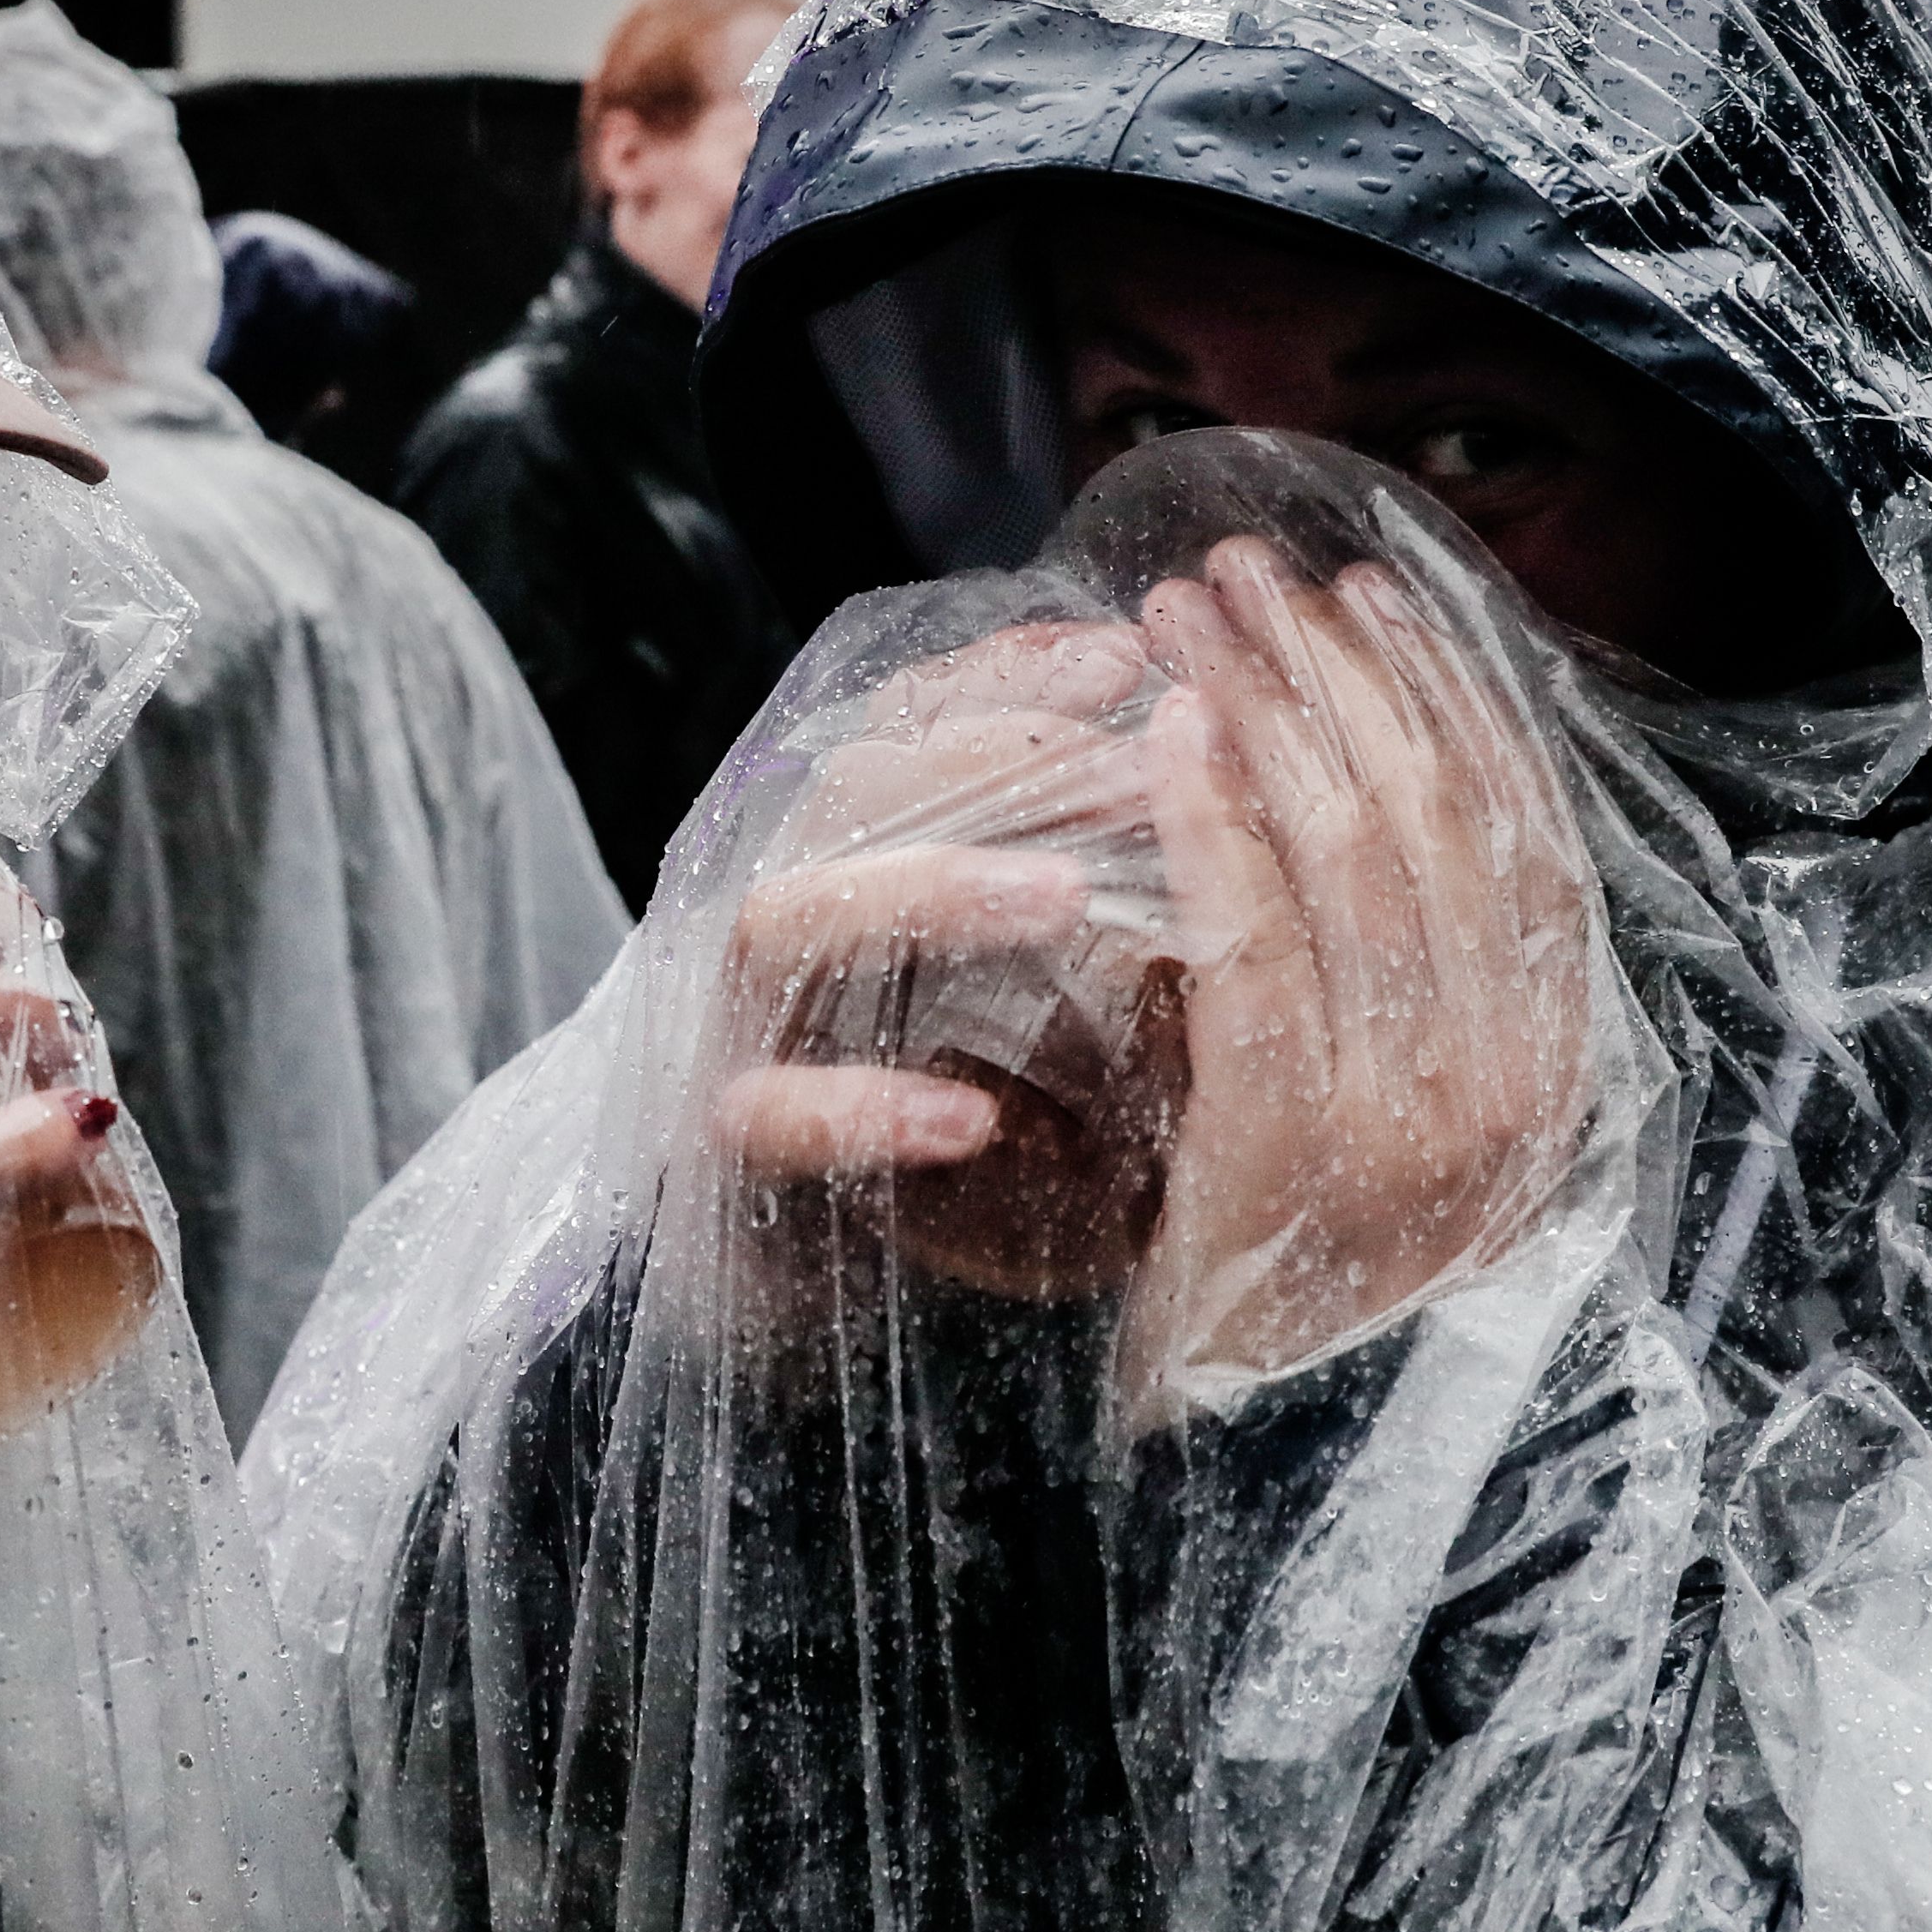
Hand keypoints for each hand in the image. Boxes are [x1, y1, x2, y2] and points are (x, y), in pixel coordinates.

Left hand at [705, 550, 1593, 1424]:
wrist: (1251, 1461)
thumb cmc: (1297, 1262)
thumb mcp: (1398, 1112)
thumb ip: (1417, 978)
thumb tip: (1390, 777)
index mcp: (1557, 1066)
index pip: (1519, 831)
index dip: (1448, 695)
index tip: (1372, 592)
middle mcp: (1516, 1090)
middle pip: (1433, 820)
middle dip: (1338, 670)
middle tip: (1245, 567)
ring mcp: (1418, 1126)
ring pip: (1349, 862)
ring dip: (1267, 709)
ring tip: (1185, 610)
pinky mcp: (1299, 1151)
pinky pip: (1259, 949)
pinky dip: (1217, 826)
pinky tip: (1171, 731)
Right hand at [712, 617, 1182, 1299]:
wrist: (809, 1273)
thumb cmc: (966, 1116)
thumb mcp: (1060, 1000)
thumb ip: (1103, 898)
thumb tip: (1209, 788)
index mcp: (850, 854)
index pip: (909, 721)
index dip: (1011, 676)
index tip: (1131, 658)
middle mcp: (781, 911)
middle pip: (850, 786)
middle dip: (996, 763)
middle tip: (1142, 769)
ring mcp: (736, 1023)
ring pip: (784, 918)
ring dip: (926, 894)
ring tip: (1063, 897)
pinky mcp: (722, 1145)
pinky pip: (771, 1114)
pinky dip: (863, 1109)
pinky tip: (971, 1121)